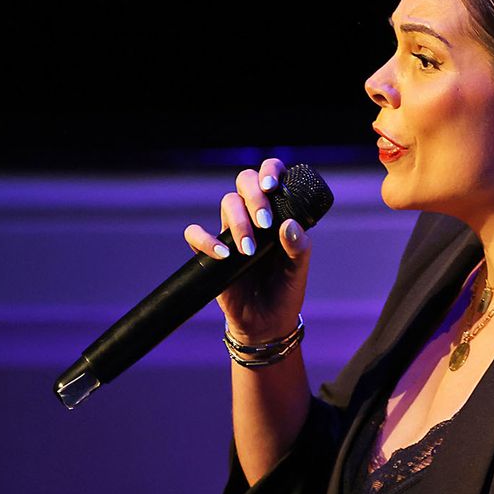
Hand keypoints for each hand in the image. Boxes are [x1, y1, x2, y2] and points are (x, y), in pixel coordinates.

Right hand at [183, 157, 312, 343]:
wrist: (266, 322)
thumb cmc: (285, 289)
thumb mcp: (299, 269)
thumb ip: (298, 247)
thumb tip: (289, 225)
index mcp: (278, 212)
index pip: (271, 177)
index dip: (270, 171)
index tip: (272, 187)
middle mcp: (254, 215)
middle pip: (244, 181)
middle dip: (254, 196)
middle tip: (265, 222)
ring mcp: (230, 231)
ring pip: (227, 203)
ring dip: (238, 222)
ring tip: (250, 250)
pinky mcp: (209, 250)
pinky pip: (195, 233)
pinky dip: (205, 240)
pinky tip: (223, 255)